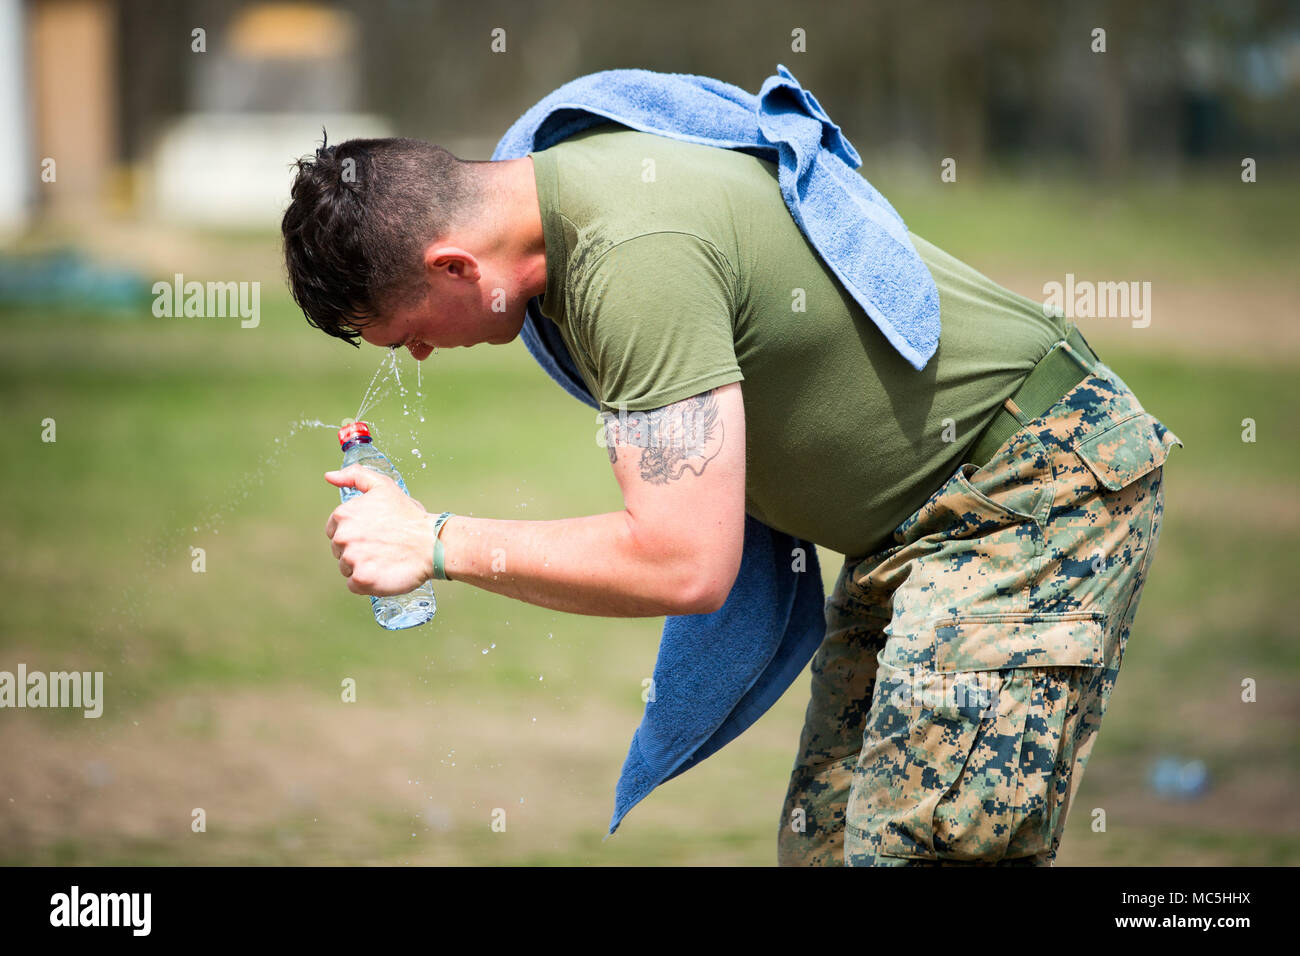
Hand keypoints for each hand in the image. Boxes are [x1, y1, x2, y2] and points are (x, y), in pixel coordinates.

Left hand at [324, 464, 436, 595]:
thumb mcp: (383, 486)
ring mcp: (351, 559)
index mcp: (343, 514)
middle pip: (339, 550)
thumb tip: (329, 476)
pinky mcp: (361, 579)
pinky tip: (382, 572)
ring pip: (346, 568)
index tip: (373, 535)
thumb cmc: (409, 516)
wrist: (432, 543)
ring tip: (384, 559)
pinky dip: (366, 582)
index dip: (355, 534)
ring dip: (362, 566)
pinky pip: (353, 585)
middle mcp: (343, 537)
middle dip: (357, 550)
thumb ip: (355, 476)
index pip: (335, 530)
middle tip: (382, 547)